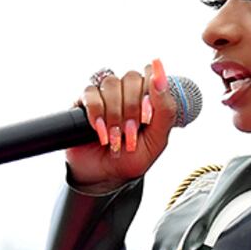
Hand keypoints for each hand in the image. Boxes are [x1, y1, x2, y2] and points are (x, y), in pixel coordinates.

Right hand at [64, 58, 179, 193]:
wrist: (104, 176)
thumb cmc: (132, 158)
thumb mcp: (157, 140)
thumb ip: (165, 109)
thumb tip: (161, 77)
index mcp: (149, 97)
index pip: (151, 73)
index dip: (150, 91)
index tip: (147, 118)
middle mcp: (127, 92)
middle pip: (131, 78)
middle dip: (131, 110)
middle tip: (130, 134)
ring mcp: (106, 94)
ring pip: (111, 83)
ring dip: (115, 114)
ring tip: (114, 137)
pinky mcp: (85, 101)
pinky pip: (90, 93)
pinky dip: (96, 113)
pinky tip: (99, 131)